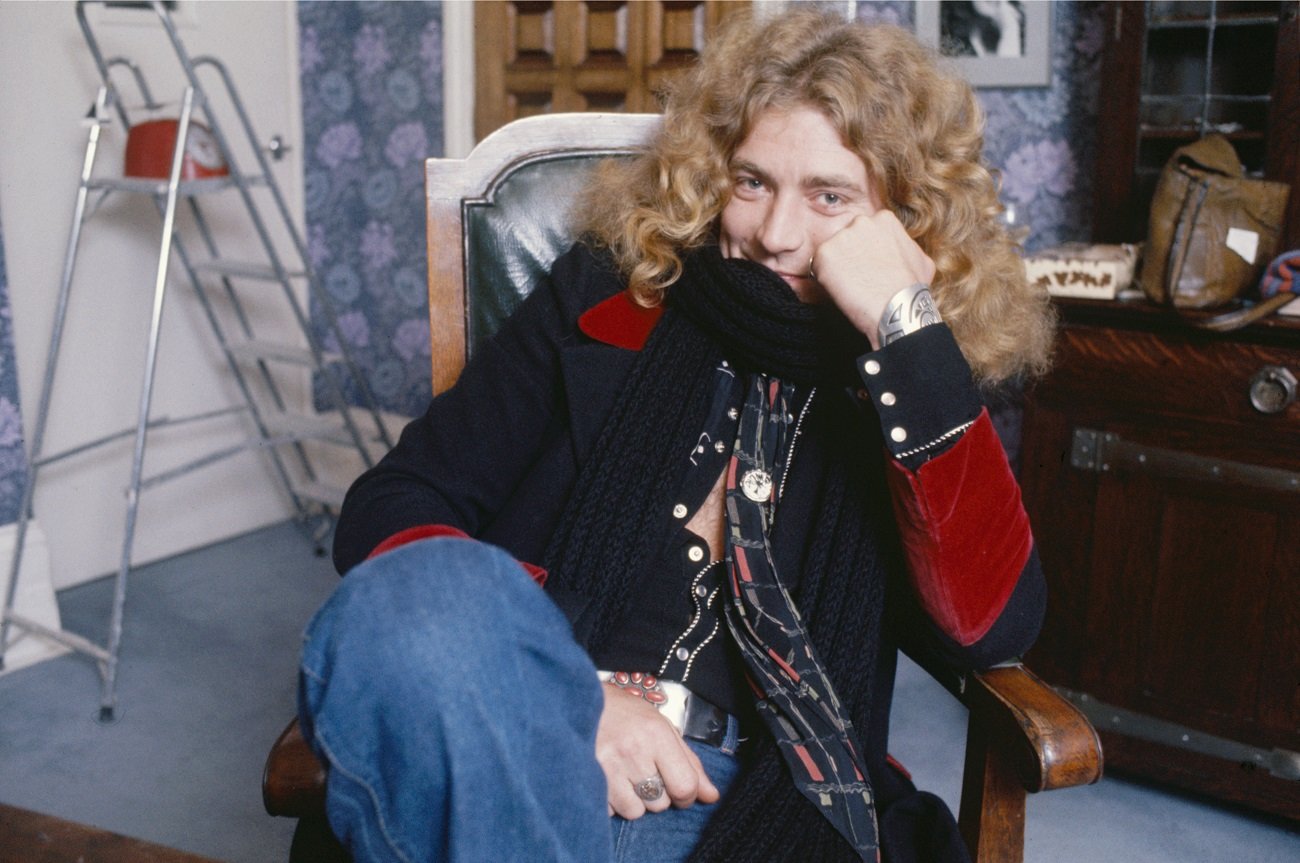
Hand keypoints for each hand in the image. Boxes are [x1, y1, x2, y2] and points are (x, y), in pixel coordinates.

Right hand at [596, 684, 719, 818]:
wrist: (575, 701)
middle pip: (661, 803)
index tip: (679, 790)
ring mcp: (607, 766)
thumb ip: (688, 762)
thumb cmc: (623, 713)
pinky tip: (606, 779)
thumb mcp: (661, 727)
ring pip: (636, 811)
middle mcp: (633, 750)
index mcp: (656, 734)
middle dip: (657, 794)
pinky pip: (610, 811)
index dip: (686, 796)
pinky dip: (611, 802)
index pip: (685, 786)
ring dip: (633, 800)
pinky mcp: (586, 780)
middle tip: (643, 771)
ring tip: (623, 775)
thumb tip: (712, 796)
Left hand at [810, 211, 936, 348]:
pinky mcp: (824, 253)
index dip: (866, 252)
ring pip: (832, 253)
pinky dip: (825, 281)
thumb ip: (907, 247)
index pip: (865, 233)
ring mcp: (841, 236)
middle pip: (847, 239)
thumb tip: (902, 251)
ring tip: (853, 288)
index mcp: (883, 218)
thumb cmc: (911, 289)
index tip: (870, 268)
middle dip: (849, 256)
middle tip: (859, 279)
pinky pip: (819, 267)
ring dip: (837, 269)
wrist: (896, 309)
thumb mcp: (921, 260)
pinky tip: (842, 291)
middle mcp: (861, 221)